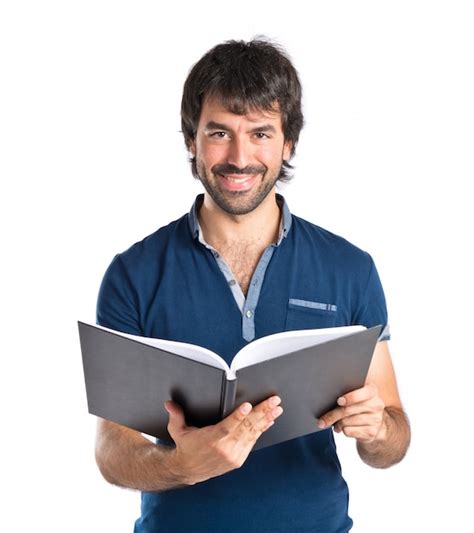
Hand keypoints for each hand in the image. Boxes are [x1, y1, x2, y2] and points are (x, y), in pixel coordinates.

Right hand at [164, 396, 282, 484]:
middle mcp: (224, 449)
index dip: (238, 416)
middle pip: (245, 428)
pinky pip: (253, 441)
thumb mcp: (177, 430)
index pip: (227, 427)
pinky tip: (270, 420)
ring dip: (266, 419)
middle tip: (273, 400)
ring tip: (277, 408)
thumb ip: (176, 416)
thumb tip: (169, 403)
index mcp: (210, 440)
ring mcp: (233, 455)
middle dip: (261, 412)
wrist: (189, 470)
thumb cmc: (185, 446)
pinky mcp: (239, 459)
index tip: (247, 406)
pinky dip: (262, 429)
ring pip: (253, 434)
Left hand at [317, 383, 385, 443]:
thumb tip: (325, 398)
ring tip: (335, 423)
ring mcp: (376, 419)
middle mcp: (376, 404)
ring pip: (346, 422)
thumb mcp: (356, 395)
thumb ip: (345, 392)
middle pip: (348, 410)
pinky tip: (343, 428)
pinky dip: (342, 431)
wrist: (375, 424)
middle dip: (332, 415)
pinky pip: (349, 431)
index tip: (338, 401)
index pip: (361, 393)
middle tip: (321, 421)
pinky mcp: (372, 432)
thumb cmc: (359, 405)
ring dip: (337, 424)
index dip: (349, 398)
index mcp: (372, 391)